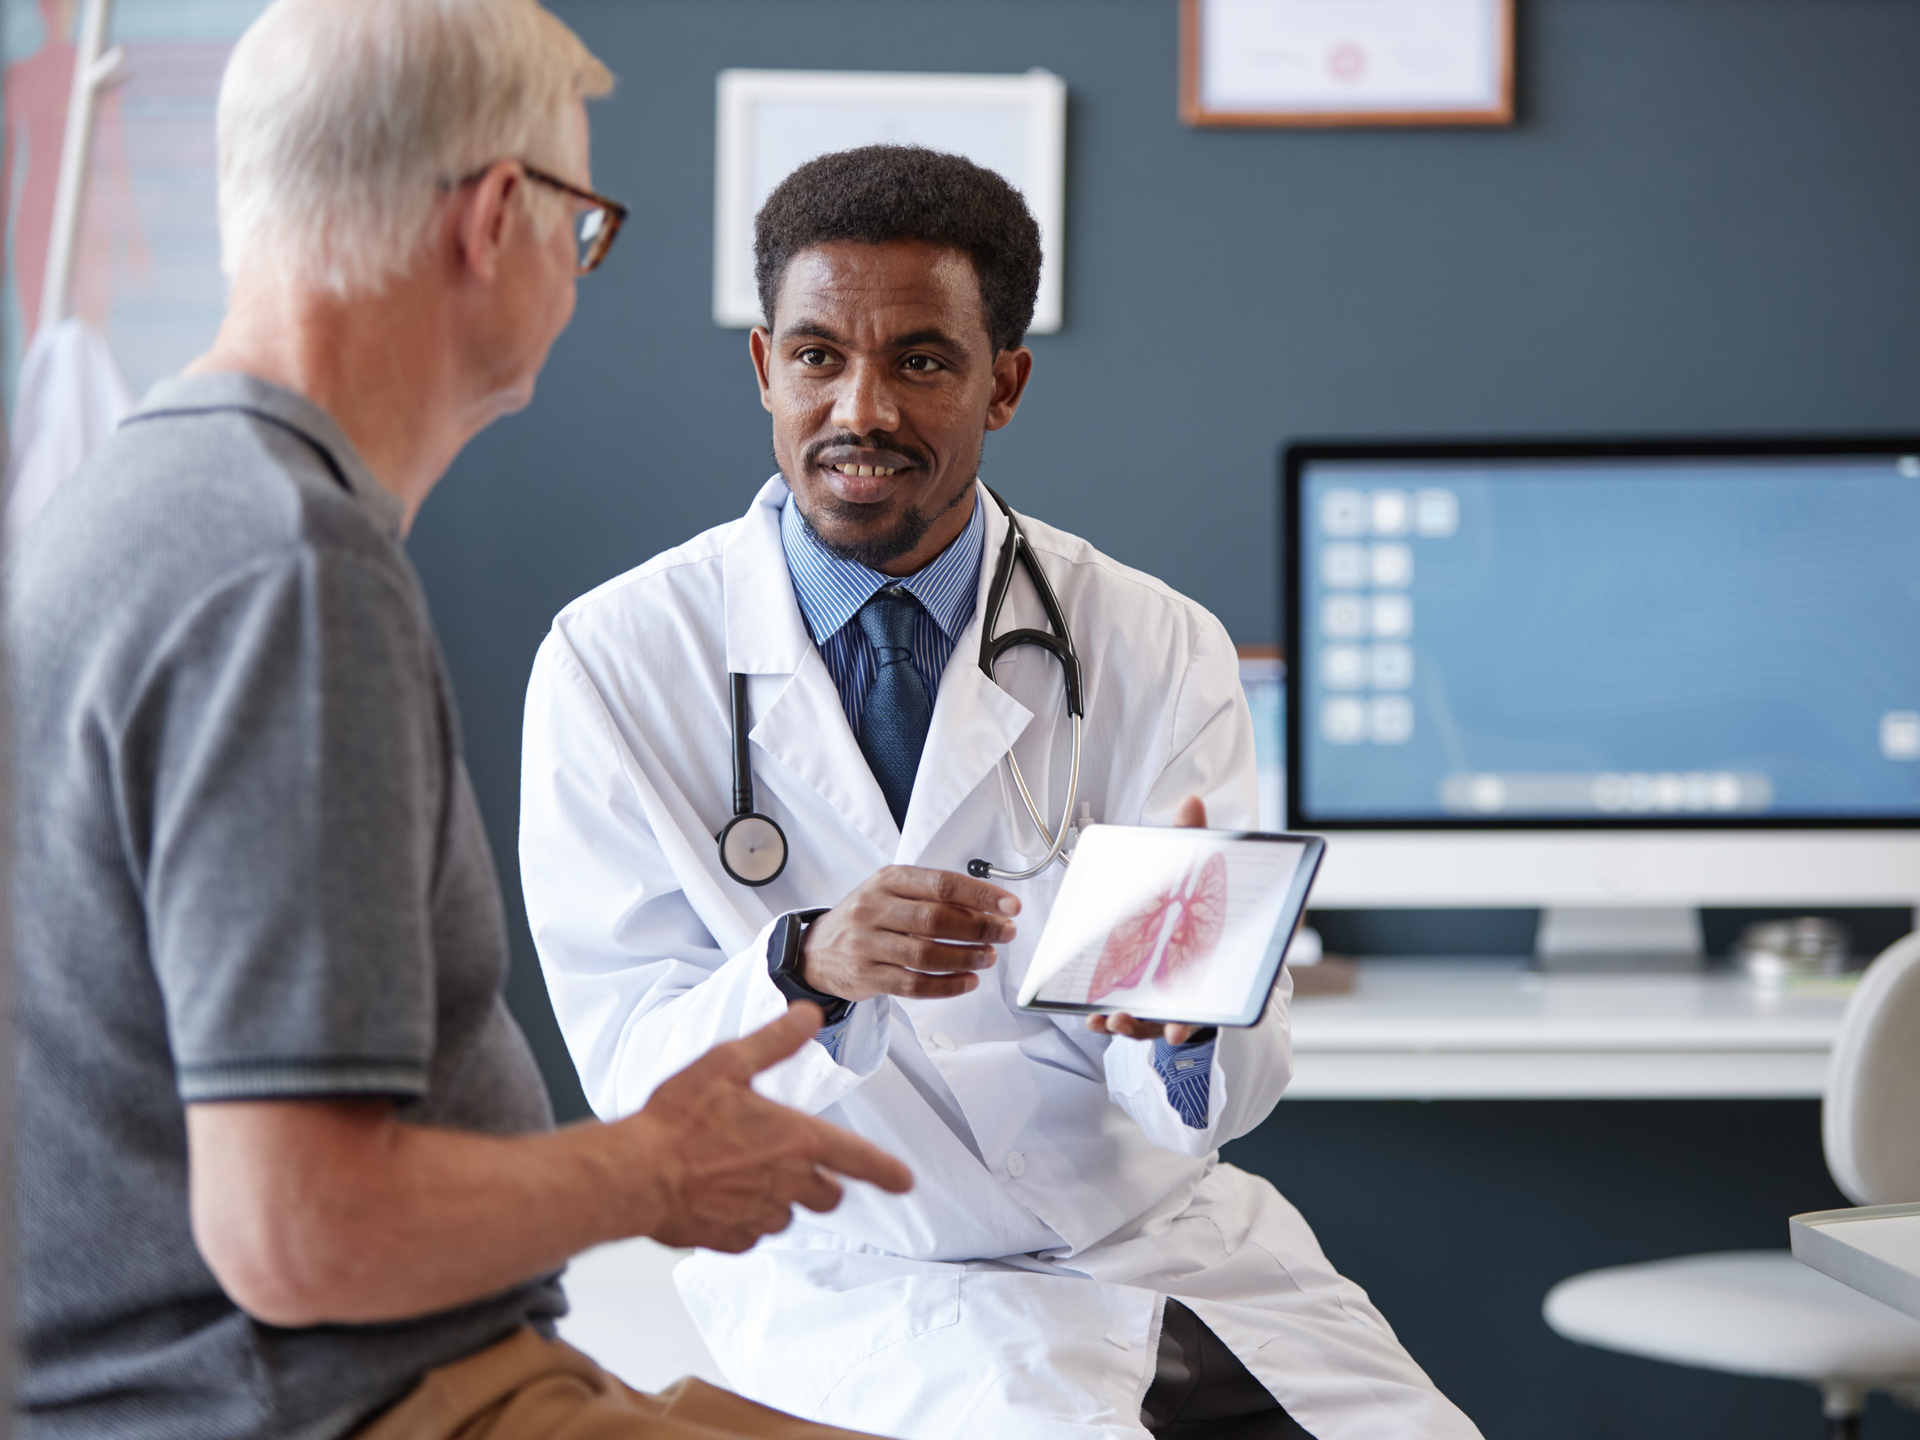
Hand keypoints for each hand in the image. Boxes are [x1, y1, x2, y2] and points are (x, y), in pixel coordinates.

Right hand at [620, 1003, 913, 1251]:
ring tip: (741, 1175)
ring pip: (789, 1215)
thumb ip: (775, 1042)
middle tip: (788, 1162)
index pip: (859, 1160)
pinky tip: (719, 1197)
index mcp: (797, 1141)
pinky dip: (744, 1219)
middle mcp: (788, 1183)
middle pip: (828, 1196)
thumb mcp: (729, 1064)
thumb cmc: (678, 1118)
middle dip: (819, 1183)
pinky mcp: (732, 1240)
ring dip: (779, 1199)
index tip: (904, 1181)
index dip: (887, 1171)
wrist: (636, 1173)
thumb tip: (809, 1015)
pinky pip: (752, 1234)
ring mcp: (760, 1216)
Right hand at [798, 865, 1020, 1001]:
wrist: (816, 950)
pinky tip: (967, 981)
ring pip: (926, 955)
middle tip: (1005, 933)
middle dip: (979, 928)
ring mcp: (867, 944)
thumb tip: (987, 906)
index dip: (981, 895)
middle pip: (936, 919)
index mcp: (887, 881)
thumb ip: (933, 896)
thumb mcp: (891, 892)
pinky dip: (946, 986)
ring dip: (966, 958)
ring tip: (988, 957)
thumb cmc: (865, 918)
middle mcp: (874, 909)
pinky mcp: (866, 976)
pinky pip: (913, 985)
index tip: (1009, 906)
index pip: (942, 884)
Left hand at [1088, 795, 1210, 1045]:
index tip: (1178, 1030)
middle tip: (1136, 1025)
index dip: (1198, 1016)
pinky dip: (1115, 1020)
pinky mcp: (1154, 1002)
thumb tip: (1190, 801)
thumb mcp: (1197, 869)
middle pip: (1186, 1014)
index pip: (1217, 991)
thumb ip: (1194, 840)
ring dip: (1132, 1026)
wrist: (1198, 915)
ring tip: (1110, 1020)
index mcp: (1222, 961)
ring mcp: (1177, 998)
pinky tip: (1093, 1018)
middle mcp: (1203, 986)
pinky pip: (1137, 1019)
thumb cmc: (1199, 899)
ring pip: (1157, 1021)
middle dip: (1161, 1025)